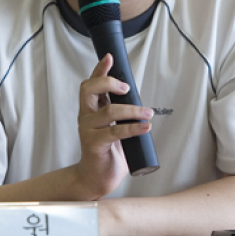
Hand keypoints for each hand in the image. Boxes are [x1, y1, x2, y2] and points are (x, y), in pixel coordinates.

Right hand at [74, 54, 153, 199]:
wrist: (97, 178)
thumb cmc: (108, 151)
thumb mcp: (114, 126)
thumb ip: (120, 113)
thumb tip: (140, 100)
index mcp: (91, 109)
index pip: (91, 84)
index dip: (99, 69)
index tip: (109, 57)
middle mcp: (86, 116)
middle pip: (89, 89)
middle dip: (109, 83)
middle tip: (127, 88)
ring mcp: (88, 130)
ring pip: (109, 111)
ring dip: (133, 110)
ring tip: (148, 113)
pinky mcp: (94, 144)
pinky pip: (115, 132)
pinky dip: (133, 128)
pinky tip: (146, 127)